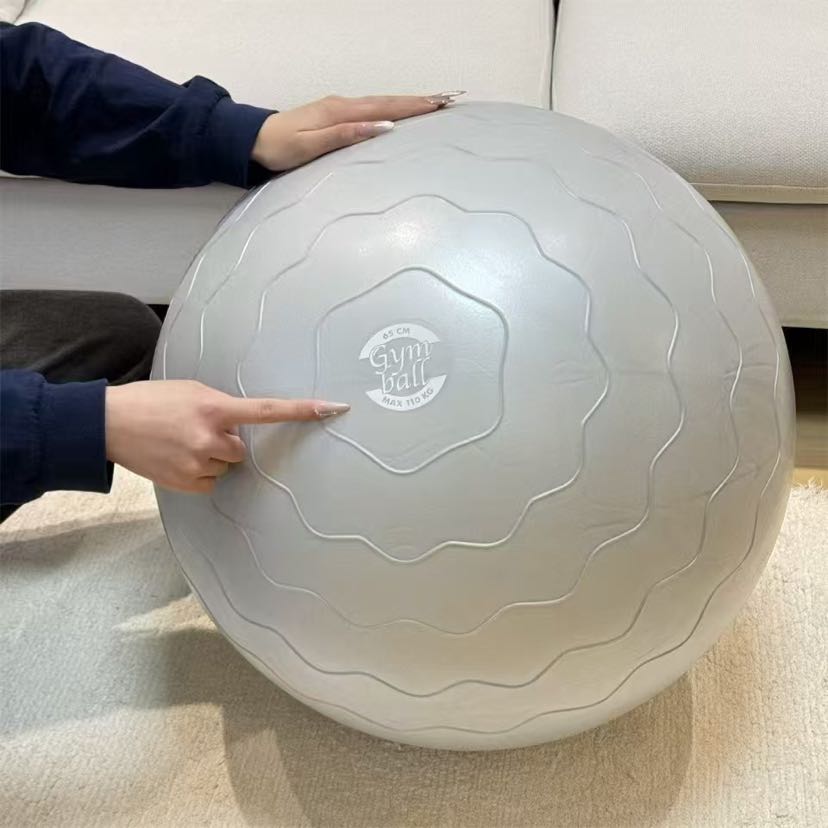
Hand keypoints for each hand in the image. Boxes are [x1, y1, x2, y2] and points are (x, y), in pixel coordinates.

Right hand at [105, 380, 348, 493]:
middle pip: (241, 448)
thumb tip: (242, 426)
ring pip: (226, 465)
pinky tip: (178, 459)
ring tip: (181, 443)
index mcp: (215, 408)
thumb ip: (222, 406)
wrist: (108, 423)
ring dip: (212, 456)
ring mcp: (198, 464)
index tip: (333, 408)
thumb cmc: (152, 401)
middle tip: (196, 430)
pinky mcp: (186, 483)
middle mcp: (211, 438)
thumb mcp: (192, 391)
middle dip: (226, 441)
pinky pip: (211, 482)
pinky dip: (200, 473)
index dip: (303, 410)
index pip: (268, 410)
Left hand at [251, 92, 464, 170]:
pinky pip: (370, 110)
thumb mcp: (311, 145)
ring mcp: (339, 108)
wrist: (253, 141)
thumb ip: (346, 135)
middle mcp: (342, 105)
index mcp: (340, 112)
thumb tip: (381, 127)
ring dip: (406, 104)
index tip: (438, 106)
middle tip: (446, 101)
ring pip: (380, 104)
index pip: (384, 108)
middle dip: (417, 101)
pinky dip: (389, 109)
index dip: (412, 107)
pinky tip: (398, 115)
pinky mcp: (335, 115)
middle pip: (387, 102)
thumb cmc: (280, 148)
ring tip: (431, 105)